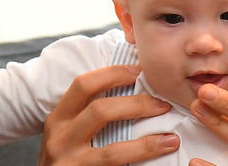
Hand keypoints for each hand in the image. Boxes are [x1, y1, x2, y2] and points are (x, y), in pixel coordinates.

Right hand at [38, 65, 178, 165]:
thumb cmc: (63, 159)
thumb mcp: (65, 133)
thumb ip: (84, 114)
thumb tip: (125, 90)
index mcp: (58, 118)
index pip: (82, 85)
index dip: (112, 74)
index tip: (138, 71)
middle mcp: (60, 138)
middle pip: (100, 111)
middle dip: (136, 105)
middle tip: (162, 104)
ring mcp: (71, 163)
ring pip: (112, 150)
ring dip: (147, 144)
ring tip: (170, 138)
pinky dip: (140, 162)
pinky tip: (158, 157)